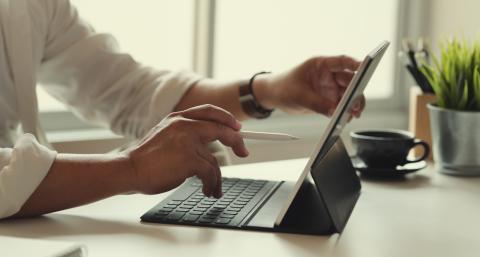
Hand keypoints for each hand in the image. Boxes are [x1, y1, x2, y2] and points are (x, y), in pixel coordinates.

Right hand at [122, 105, 248, 197]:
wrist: (129, 169)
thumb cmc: (145, 158)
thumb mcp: (165, 135)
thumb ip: (184, 134)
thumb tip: (208, 145)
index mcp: (178, 118)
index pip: (209, 111)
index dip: (227, 118)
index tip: (237, 128)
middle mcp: (184, 125)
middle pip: (221, 129)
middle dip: (236, 141)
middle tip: (243, 151)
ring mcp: (187, 141)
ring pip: (214, 160)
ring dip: (217, 177)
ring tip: (213, 188)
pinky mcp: (189, 159)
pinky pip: (210, 173)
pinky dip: (211, 184)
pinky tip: (207, 190)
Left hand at [254, 55, 364, 117]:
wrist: (275, 96)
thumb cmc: (283, 87)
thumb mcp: (299, 96)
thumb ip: (318, 104)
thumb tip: (335, 111)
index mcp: (321, 65)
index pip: (342, 62)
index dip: (355, 63)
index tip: (365, 66)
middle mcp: (329, 75)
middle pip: (350, 80)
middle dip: (356, 92)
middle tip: (357, 104)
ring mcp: (330, 87)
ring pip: (349, 94)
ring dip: (353, 104)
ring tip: (354, 114)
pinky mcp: (329, 99)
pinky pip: (342, 105)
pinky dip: (346, 111)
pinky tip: (347, 118)